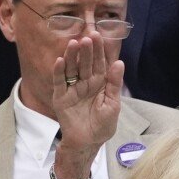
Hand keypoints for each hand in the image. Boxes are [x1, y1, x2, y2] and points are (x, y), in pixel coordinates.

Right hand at [52, 34, 122, 173]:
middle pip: (85, 63)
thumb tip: (119, 63)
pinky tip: (61, 60)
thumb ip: (114, 83)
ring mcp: (72, 89)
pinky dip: (59, 71)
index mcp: (100, 84)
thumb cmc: (103, 125)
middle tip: (88, 36)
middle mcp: (85, 83)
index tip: (99, 36)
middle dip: (87, 51)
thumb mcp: (113, 103)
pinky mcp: (61, 97)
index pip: (99, 64)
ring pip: (72, 69)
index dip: (99, 51)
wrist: (89, 142)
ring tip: (74, 43)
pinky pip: (59, 82)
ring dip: (72, 56)